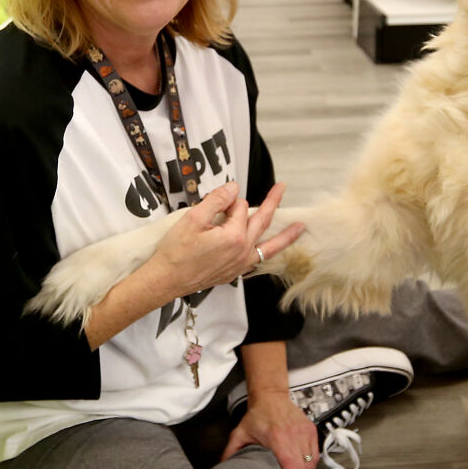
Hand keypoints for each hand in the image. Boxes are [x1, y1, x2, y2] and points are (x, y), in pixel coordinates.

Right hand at [150, 181, 304, 298]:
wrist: (166, 280)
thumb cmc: (176, 251)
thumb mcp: (192, 219)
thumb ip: (216, 200)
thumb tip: (234, 188)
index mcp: (234, 236)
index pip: (239, 208)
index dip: (227, 201)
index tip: (215, 203)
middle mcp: (242, 251)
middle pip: (262, 222)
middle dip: (273, 203)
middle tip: (282, 188)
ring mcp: (241, 264)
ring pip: (270, 246)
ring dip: (286, 235)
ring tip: (301, 227)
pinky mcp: (235, 273)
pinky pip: (259, 260)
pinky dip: (270, 252)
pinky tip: (274, 249)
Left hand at [221, 391, 318, 468]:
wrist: (271, 396)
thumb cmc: (257, 415)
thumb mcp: (240, 433)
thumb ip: (231, 451)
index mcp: (277, 438)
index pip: (291, 466)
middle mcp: (294, 436)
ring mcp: (305, 433)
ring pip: (311, 463)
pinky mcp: (311, 431)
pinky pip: (315, 454)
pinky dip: (311, 466)